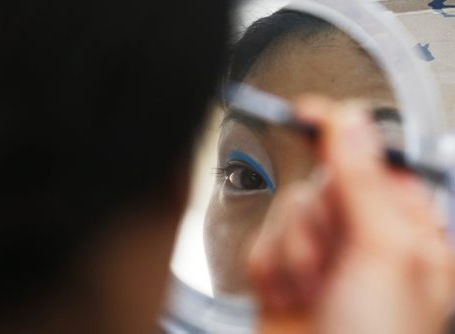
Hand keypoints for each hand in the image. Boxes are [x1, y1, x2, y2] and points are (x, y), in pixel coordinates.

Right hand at [248, 97, 454, 333]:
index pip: (371, 158)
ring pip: (287, 210)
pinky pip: (264, 241)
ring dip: (293, 253)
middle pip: (321, 183)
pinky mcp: (285, 271)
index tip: (309, 111)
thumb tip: (349, 122)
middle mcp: (363, 237)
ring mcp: (321, 254)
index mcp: (406, 229)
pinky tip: (289, 299)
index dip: (339, 132)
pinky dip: (271, 270)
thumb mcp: (382, 254)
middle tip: (331, 263)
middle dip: (317, 224)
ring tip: (311, 292)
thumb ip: (362, 180)